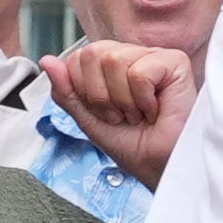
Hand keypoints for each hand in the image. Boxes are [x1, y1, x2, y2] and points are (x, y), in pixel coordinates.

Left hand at [45, 37, 195, 184]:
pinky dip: (144, 100)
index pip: (77, 58)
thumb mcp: (89, 120)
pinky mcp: (176, 62)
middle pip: (92, 54)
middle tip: (124, 116)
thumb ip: (67, 91)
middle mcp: (133, 54)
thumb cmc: (134, 146)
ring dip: (123, 101)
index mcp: (112, 64)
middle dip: (101, 97)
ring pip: (114, 61)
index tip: (107, 114)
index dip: (84, 91)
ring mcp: (154, 56)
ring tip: (140, 114)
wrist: (159, 168)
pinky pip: (139, 72)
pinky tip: (157, 110)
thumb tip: (47, 60)